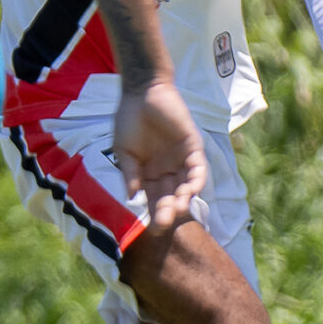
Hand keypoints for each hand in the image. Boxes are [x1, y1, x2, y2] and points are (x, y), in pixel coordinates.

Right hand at [112, 78, 209, 235]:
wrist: (141, 93)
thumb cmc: (128, 120)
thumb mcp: (124, 151)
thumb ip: (129, 173)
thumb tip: (131, 197)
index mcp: (149, 174)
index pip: (154, 199)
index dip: (154, 214)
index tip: (152, 230)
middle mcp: (167, 170)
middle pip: (170, 196)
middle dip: (168, 211)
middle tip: (163, 225)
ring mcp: (181, 159)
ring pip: (185, 186)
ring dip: (183, 199)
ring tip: (178, 210)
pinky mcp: (193, 146)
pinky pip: (198, 167)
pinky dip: (196, 179)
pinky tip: (191, 190)